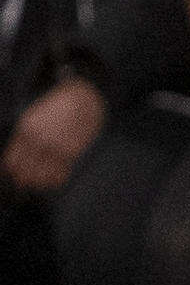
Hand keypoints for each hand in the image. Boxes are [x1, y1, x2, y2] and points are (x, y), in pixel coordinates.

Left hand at [1, 77, 105, 192]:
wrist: (84, 100)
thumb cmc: (57, 108)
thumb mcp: (33, 117)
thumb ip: (24, 137)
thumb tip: (17, 162)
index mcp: (26, 129)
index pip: (11, 162)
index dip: (13, 172)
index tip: (16, 174)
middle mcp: (39, 140)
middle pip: (25, 173)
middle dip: (24, 180)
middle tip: (27, 182)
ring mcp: (56, 147)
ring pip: (41, 178)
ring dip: (39, 183)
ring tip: (40, 182)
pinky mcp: (71, 153)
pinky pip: (59, 176)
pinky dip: (55, 182)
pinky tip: (54, 179)